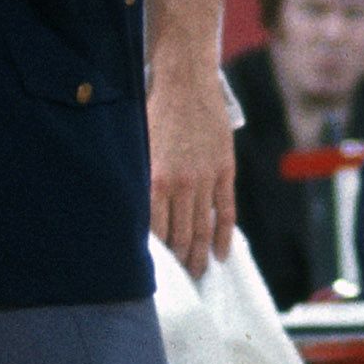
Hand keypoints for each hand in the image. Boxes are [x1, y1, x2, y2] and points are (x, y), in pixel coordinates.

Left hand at [147, 63, 235, 276]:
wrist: (184, 80)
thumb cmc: (153, 109)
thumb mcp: (138, 147)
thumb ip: (141, 181)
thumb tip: (137, 216)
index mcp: (155, 181)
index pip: (156, 232)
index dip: (158, 256)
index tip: (156, 273)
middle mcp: (181, 185)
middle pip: (181, 236)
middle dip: (179, 262)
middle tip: (179, 283)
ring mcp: (205, 179)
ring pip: (202, 228)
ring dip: (199, 255)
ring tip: (198, 273)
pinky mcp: (224, 170)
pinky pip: (225, 210)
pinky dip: (224, 235)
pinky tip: (221, 254)